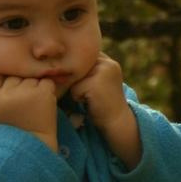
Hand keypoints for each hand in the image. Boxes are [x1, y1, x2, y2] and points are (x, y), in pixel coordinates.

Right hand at [0, 73, 57, 150]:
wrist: (35, 143)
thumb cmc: (17, 126)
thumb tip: (8, 70)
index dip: (1, 80)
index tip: (8, 90)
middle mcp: (8, 94)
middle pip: (15, 76)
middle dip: (21, 85)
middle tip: (25, 103)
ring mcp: (26, 92)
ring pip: (31, 78)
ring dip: (35, 87)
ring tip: (35, 104)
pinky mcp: (43, 92)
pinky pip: (47, 81)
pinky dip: (48, 89)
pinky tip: (44, 101)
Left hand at [70, 54, 142, 169]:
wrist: (117, 121)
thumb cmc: (103, 103)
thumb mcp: (99, 80)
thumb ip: (89, 70)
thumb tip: (63, 66)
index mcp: (108, 61)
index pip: (82, 60)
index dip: (80, 74)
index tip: (91, 87)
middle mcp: (107, 63)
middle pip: (76, 68)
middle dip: (79, 82)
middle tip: (93, 94)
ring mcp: (102, 72)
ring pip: (74, 78)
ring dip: (78, 90)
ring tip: (92, 98)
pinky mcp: (95, 84)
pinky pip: (74, 89)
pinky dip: (78, 98)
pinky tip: (91, 102)